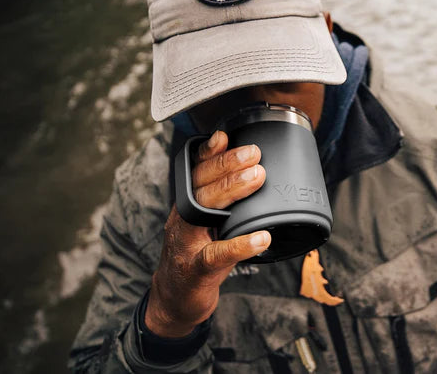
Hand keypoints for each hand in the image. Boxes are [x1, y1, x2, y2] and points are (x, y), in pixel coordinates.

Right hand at [145, 130, 268, 337]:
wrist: (174, 299)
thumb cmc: (197, 255)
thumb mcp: (206, 224)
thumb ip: (221, 202)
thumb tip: (252, 175)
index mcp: (186, 204)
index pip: (194, 172)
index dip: (207, 153)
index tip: (224, 136)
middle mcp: (182, 218)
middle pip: (201, 185)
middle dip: (227, 165)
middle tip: (254, 154)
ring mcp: (187, 243)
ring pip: (205, 210)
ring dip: (231, 190)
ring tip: (258, 177)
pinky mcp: (196, 270)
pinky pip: (217, 255)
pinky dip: (240, 245)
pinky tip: (262, 237)